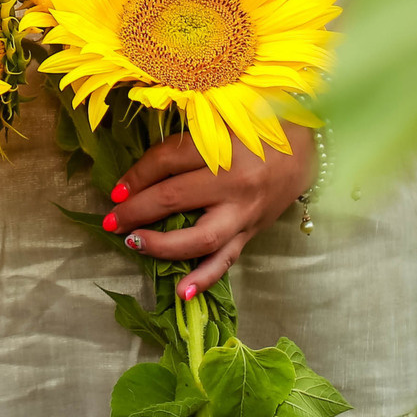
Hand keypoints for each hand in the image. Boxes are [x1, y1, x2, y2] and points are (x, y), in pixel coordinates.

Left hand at [103, 128, 314, 298]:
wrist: (307, 148)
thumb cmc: (257, 127)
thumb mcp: (220, 122)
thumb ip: (185, 141)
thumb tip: (141, 170)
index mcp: (221, 147)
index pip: (167, 161)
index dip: (136, 176)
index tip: (116, 190)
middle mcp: (233, 183)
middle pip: (174, 199)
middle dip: (137, 211)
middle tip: (110, 221)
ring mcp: (243, 213)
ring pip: (199, 237)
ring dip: (162, 245)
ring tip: (134, 244)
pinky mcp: (252, 232)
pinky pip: (227, 260)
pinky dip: (204, 278)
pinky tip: (182, 293)